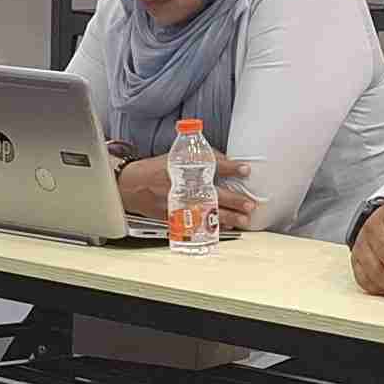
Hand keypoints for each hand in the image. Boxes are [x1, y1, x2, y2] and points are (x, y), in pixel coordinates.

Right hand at [114, 152, 260, 228]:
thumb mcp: (177, 156)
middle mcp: (184, 186)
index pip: (212, 165)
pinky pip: (198, 223)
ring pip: (208, 212)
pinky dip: (213, 225)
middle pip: (214, 193)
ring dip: (228, 217)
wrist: (133, 185)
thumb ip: (201, 157)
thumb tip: (226, 161)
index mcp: (185, 167)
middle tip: (250, 204)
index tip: (245, 169)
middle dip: (234, 200)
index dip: (230, 167)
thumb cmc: (157, 169)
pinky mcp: (176, 216)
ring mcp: (180, 203)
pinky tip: (227, 227)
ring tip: (244, 220)